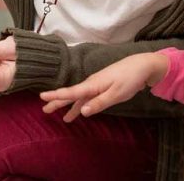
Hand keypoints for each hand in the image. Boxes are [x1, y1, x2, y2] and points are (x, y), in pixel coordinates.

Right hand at [39, 53, 168, 121]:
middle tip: (44, 110)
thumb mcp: (116, 94)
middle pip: (71, 95)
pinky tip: (80, 111)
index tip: (42, 97)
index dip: (56, 95)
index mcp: (92, 85)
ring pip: (79, 97)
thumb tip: (83, 111)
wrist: (141, 66)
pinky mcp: (102, 87)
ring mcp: (96, 85)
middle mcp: (91, 84)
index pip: (70, 92)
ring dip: (69, 106)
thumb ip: (99, 103)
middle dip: (57, 102)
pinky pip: (88, 97)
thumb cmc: (129, 79)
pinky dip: (82, 105)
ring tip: (62, 117)